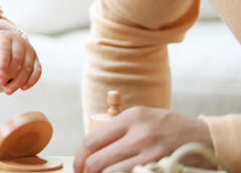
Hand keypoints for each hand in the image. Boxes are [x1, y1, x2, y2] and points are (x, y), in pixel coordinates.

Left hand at [0, 30, 40, 94]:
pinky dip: (31, 81)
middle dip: (9, 74)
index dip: (3, 63)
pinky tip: (22, 88)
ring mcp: (29, 50)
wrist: (2, 45)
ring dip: (18, 81)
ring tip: (8, 90)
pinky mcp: (35, 59)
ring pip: (27, 67)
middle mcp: (19, 42)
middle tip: (0, 83)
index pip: (5, 50)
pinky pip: (37, 71)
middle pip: (18, 59)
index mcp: (4, 38)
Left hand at [74, 107, 213, 172]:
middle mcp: (141, 135)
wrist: (208, 139)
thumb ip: (118, 129)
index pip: (92, 140)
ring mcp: (153, 155)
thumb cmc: (169, 128)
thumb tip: (89, 150)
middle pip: (98, 161)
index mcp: (132, 118)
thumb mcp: (143, 118)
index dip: (80, 157)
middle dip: (88, 172)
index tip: (78, 166)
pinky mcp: (162, 169)